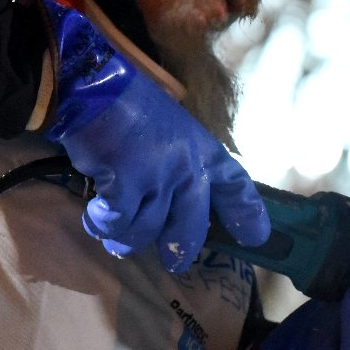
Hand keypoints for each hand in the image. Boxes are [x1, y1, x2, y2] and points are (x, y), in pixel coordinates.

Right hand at [41, 0, 267, 269]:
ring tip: (113, 235)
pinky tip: (95, 216)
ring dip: (126, 238)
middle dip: (180, 250)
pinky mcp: (125, 185)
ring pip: (146, 231)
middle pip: (191, 227)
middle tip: (174, 263)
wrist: (93, 85)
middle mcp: (187, 167)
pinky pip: (116, 223)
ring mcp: (157, 177)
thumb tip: (169, 204)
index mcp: (203, 150)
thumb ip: (178, 162)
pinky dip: (101, 224)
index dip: (247, 214)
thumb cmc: (129, 103)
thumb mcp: (171, 127)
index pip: (236, 185)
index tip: (256, 239)